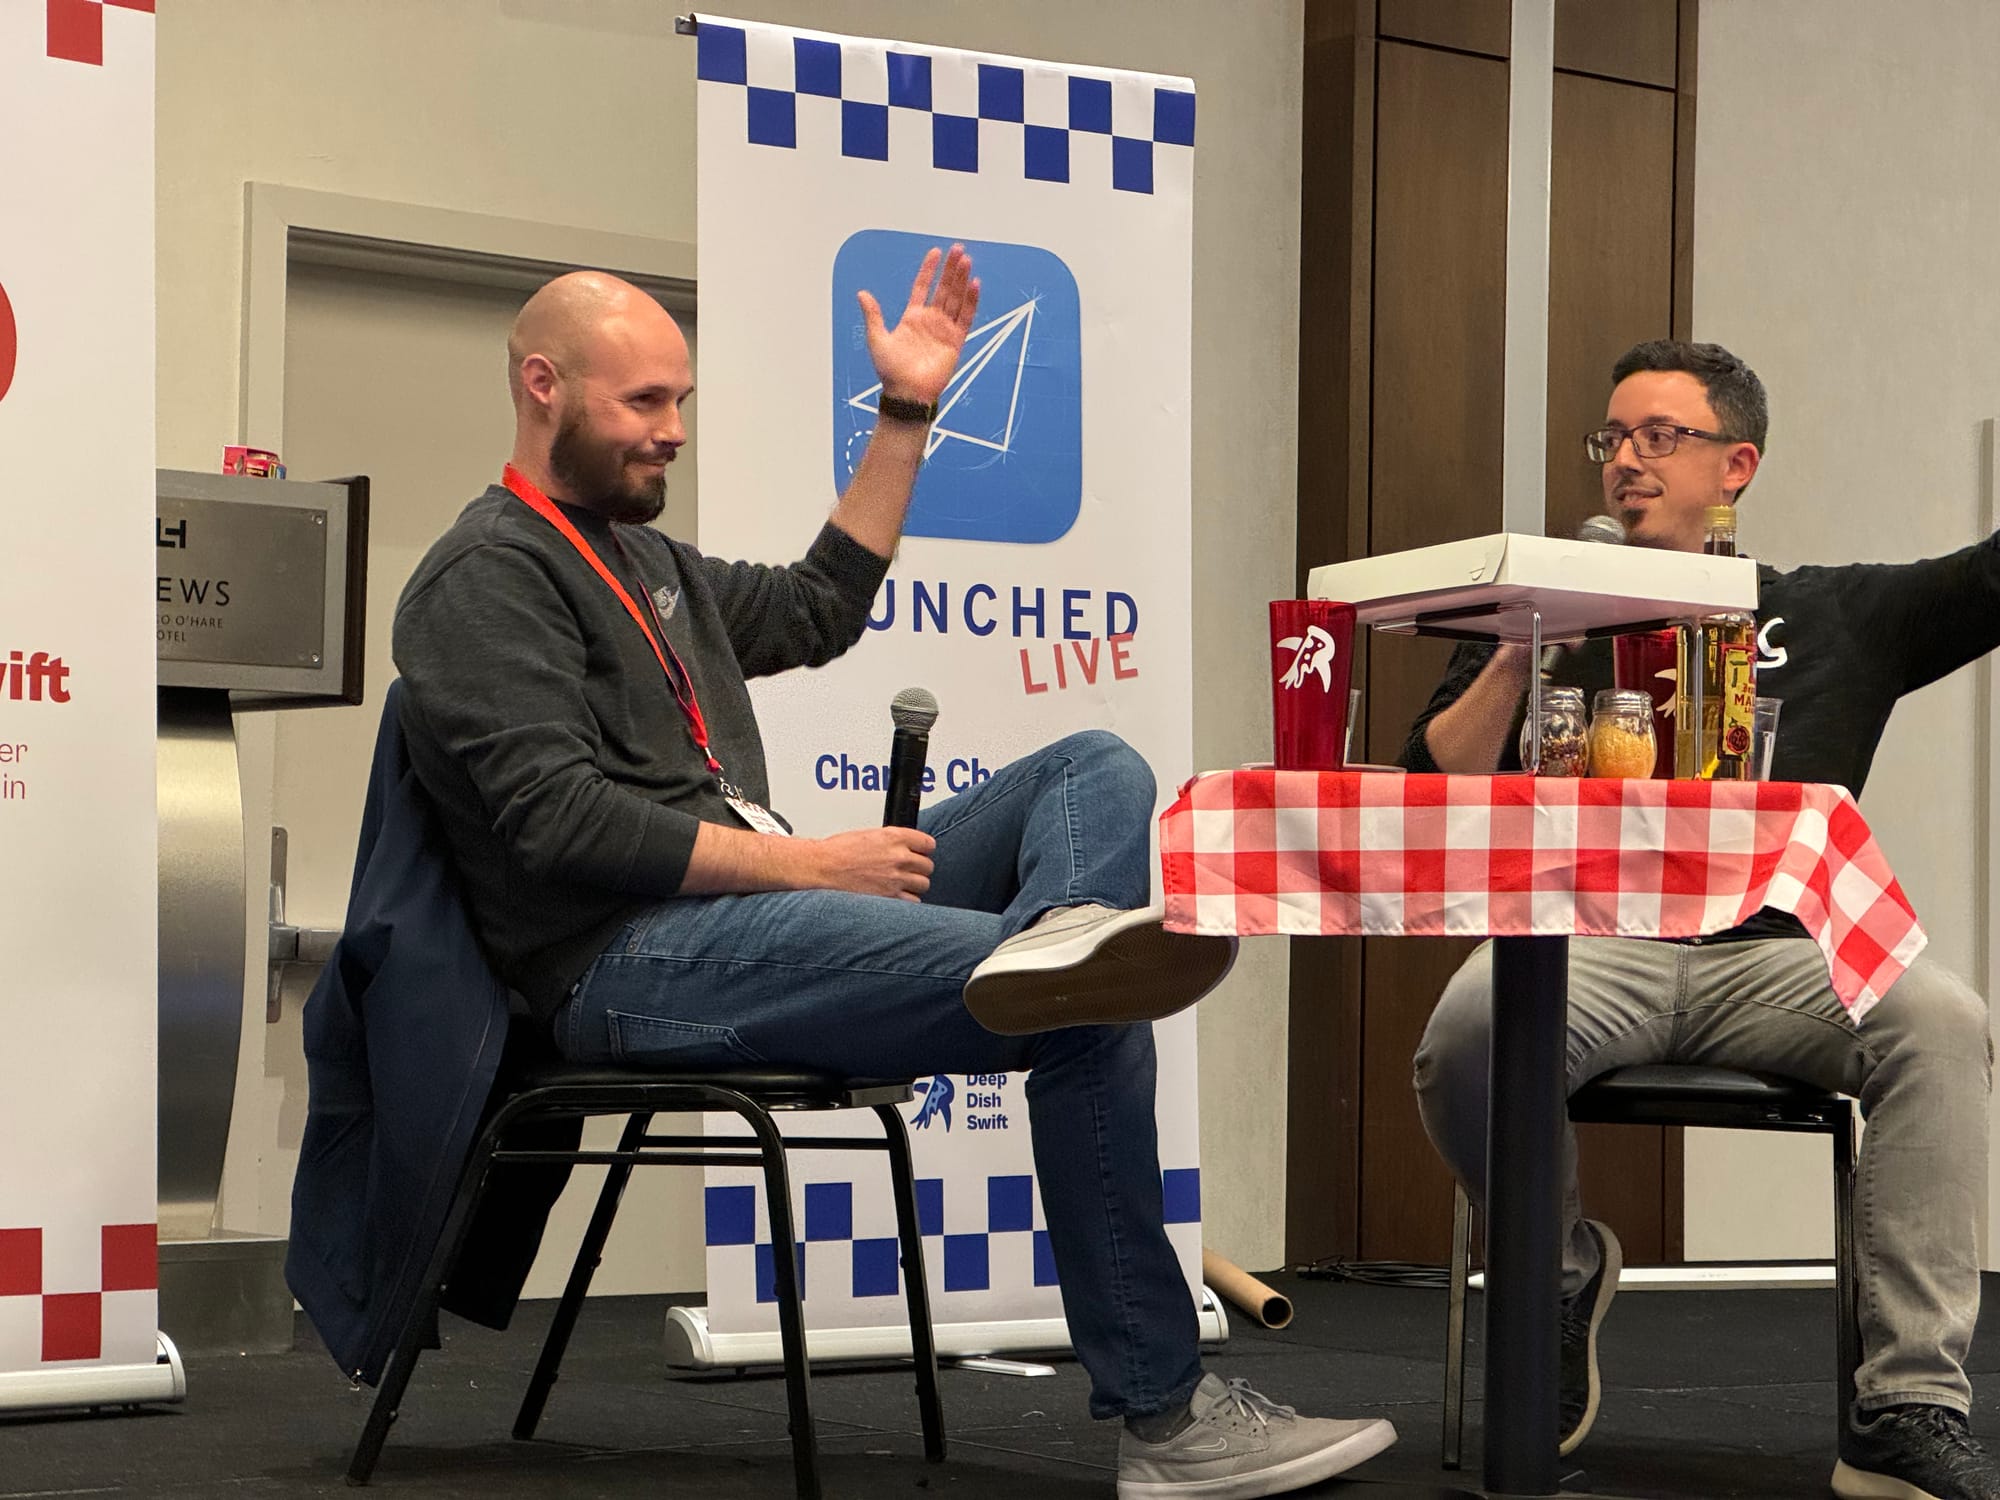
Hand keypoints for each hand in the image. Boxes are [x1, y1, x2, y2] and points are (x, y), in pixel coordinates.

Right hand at [809, 826, 935, 900]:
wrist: (822, 867)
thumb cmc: (839, 851)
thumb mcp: (870, 835)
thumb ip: (892, 841)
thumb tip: (906, 847)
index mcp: (894, 837)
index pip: (928, 843)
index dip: (925, 849)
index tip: (922, 852)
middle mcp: (898, 857)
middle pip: (927, 865)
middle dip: (919, 867)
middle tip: (909, 869)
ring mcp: (895, 879)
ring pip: (923, 884)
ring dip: (915, 884)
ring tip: (902, 882)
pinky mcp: (889, 897)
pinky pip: (913, 901)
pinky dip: (907, 899)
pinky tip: (897, 895)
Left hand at [856, 245, 979, 407]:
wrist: (906, 393)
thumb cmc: (890, 371)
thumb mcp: (876, 338)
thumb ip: (873, 315)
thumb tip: (862, 293)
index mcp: (912, 318)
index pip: (922, 287)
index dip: (929, 270)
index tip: (935, 252)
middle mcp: (930, 321)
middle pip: (943, 289)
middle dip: (950, 269)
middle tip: (958, 249)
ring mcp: (944, 330)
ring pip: (956, 299)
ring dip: (961, 280)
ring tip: (966, 261)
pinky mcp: (955, 341)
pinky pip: (966, 318)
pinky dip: (971, 301)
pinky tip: (974, 285)